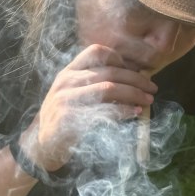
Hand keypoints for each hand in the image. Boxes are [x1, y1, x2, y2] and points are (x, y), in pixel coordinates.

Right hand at [20, 44, 157, 171]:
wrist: (41, 144)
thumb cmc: (65, 116)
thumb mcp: (74, 93)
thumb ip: (95, 82)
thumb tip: (133, 78)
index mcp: (69, 71)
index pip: (96, 51)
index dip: (119, 58)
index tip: (135, 71)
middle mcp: (67, 81)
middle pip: (109, 72)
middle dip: (136, 80)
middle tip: (152, 88)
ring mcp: (66, 99)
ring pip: (108, 88)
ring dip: (133, 93)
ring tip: (148, 100)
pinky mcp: (70, 118)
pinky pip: (103, 110)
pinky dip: (123, 110)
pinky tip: (135, 112)